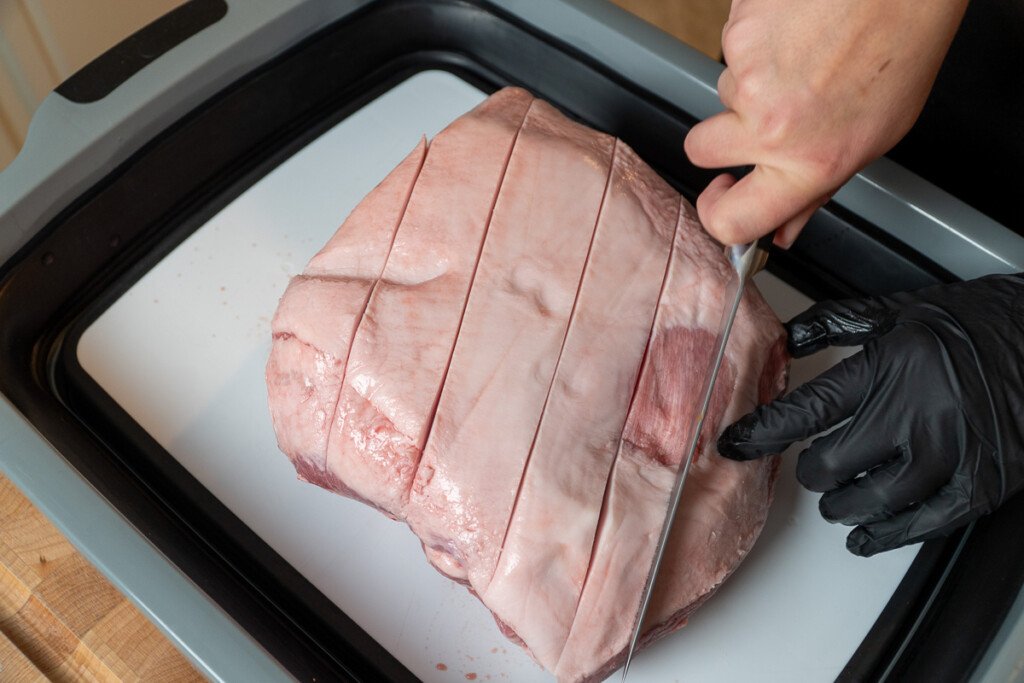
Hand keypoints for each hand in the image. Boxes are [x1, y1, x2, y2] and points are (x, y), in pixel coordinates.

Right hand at [684, 0, 967, 246]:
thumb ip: (817, 189)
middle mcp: (773, 125)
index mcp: (809, 163)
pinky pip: (731, 47)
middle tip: (757, 115)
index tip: (723, 197)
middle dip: (719, 136)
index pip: (731, 220)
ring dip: (753, 78)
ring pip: (724, 90)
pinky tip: (795, 30)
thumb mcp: (873, 138)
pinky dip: (757, 40)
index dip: (717, 213)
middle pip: (700, 149)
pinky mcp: (737, 33)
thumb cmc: (899, 48)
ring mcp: (749, 77)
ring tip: (802, 56)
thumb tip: (784, 226)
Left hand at [717, 275, 1023, 555]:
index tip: (734, 445)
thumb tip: (786, 337)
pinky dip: (887, 536)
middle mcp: (921, 410)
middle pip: (837, 462)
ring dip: (843, 507)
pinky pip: (923, 522)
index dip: (763, 432)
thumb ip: (838, 322)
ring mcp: (954, 451)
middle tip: (810, 469)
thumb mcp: (902, 309)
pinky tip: (866, 536)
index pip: (809, 409)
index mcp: (894, 365)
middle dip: (812, 472)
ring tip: (836, 502)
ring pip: (875, 499)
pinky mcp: (983, 482)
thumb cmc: (980, 321)